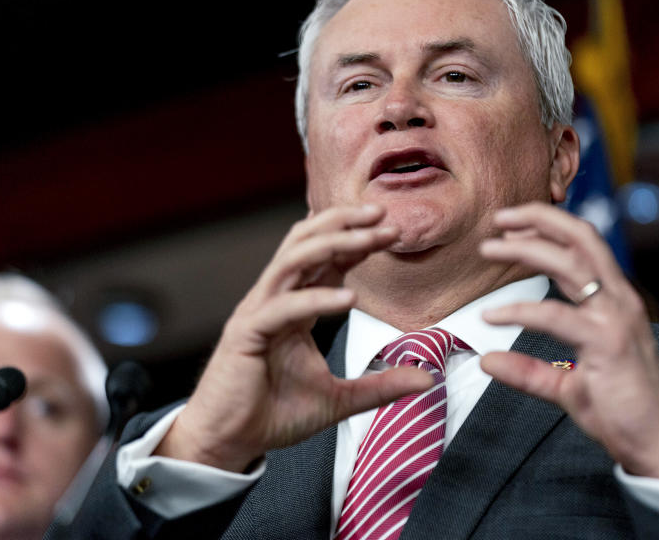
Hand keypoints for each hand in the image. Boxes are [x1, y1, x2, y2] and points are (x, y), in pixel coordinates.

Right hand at [157, 205, 433, 471]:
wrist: (230, 443)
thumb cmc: (275, 415)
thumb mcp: (340, 399)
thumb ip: (381, 385)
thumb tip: (427, 380)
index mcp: (293, 306)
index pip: (325, 260)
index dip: (356, 241)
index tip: (392, 230)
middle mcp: (274, 299)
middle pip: (306, 243)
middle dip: (345, 224)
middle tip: (384, 214)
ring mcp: (257, 312)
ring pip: (292, 260)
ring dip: (332, 244)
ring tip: (370, 238)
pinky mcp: (246, 333)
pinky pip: (283, 307)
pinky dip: (316, 299)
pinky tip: (348, 298)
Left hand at [478, 202, 658, 484]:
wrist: (658, 444)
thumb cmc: (620, 410)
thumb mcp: (566, 385)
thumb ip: (529, 371)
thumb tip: (488, 361)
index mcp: (614, 300)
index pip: (584, 245)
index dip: (549, 227)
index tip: (511, 227)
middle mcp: (619, 299)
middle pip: (581, 238)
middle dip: (538, 218)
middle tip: (498, 218)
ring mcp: (616, 318)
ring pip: (570, 263)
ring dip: (526, 248)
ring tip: (489, 249)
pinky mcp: (608, 342)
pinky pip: (556, 316)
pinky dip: (519, 311)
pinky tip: (492, 316)